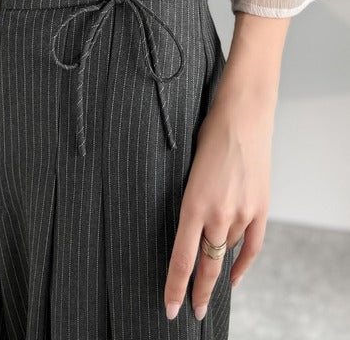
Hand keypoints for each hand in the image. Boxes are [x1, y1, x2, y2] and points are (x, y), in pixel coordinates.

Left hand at [164, 83, 274, 320]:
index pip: (181, 259)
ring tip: (207, 281)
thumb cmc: (207, 137)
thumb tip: (192, 229)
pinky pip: (252, 246)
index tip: (169, 307)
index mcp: (192, 205)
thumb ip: (190, 205)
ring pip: (227, 251)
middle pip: (206, 265)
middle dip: (197, 292)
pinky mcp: (260, 208)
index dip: (174, 288)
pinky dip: (243, 264)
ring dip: (216, 266)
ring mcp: (242, 213)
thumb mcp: (186, 173)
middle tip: (191, 312)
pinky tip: (234, 276)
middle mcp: (218, 214)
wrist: (241, 117)